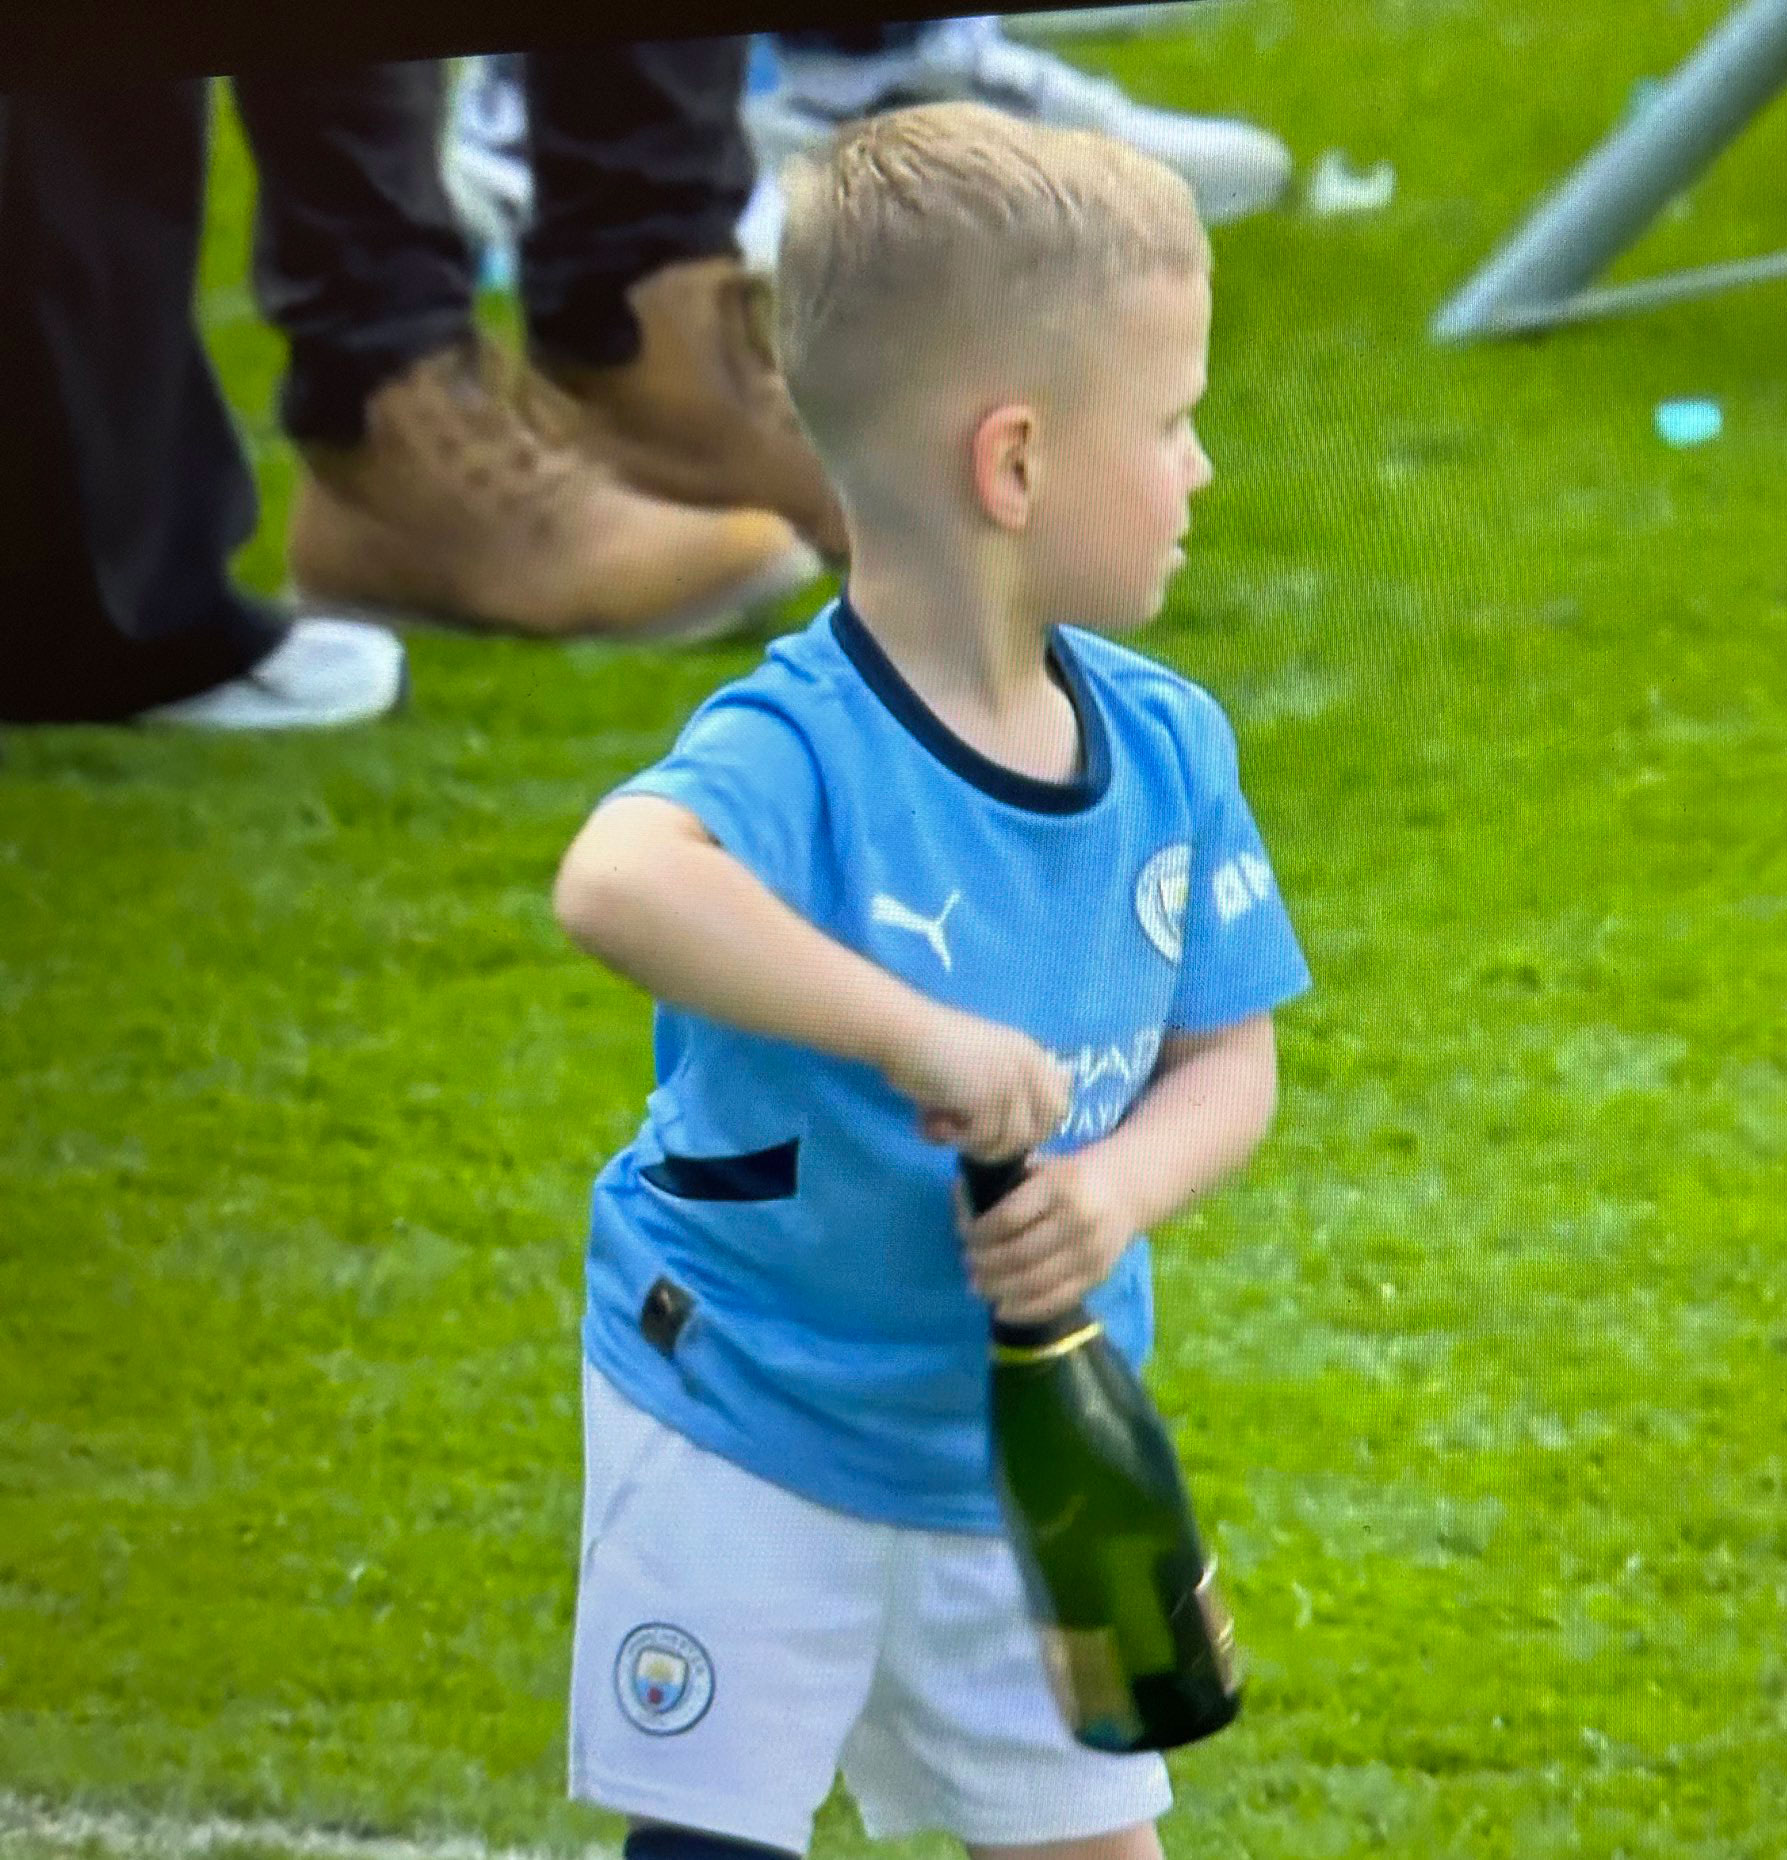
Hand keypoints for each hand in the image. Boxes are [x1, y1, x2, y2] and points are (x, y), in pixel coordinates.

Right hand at [882, 1004, 1072, 1161]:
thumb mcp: (981, 1061)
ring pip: (1012, 1142)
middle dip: (1009, 1142)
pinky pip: (983, 1140)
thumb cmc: (930, 1048)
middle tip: (971, 1134)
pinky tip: (930, 1123)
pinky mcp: (987, 1097)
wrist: (899, 1031)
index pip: (1059, 1105)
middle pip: (1044, 1128)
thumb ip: (1009, 1084)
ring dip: (976, 1145)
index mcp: (1030, 1053)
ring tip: (942, 1127)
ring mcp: (1010, 1081)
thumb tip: (1037, 1113)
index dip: (1033, 1127)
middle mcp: (1028, 1065)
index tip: (996, 1128)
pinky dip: (954, 1140)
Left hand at [954, 1147, 1136, 1325]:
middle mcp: (1078, 1220)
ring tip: (977, 1287)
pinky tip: (1002, 1309)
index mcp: (1060, 1185)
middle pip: (1019, 1254)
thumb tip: (960, 1200)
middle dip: (985, 1264)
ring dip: (999, 1289)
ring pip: (1035, 1282)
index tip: (964, 1235)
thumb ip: (1008, 1183)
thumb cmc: (1074, 1175)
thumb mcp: (1044, 1164)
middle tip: (966, 1264)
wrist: (1130, 1188)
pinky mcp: (1097, 1276)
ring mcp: (1090, 1252)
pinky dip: (1025, 1309)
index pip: (1009, 1217)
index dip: (979, 1233)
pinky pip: (1057, 1300)